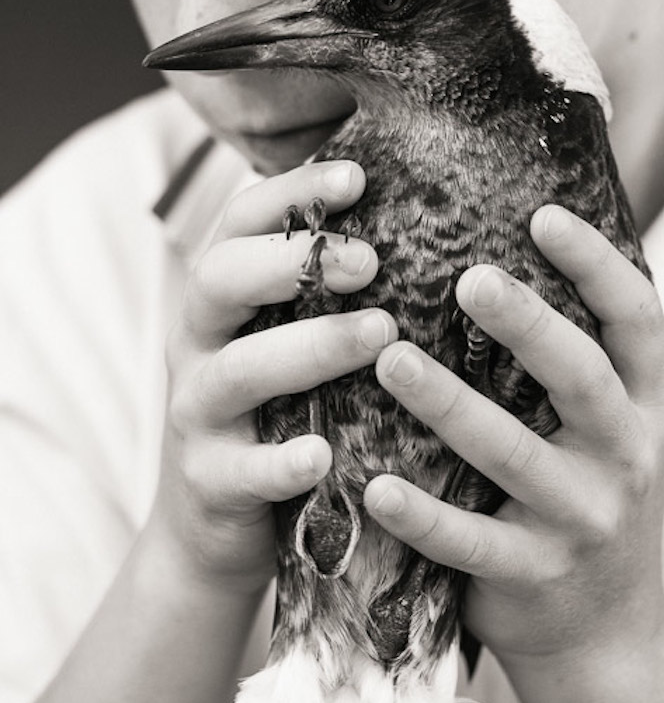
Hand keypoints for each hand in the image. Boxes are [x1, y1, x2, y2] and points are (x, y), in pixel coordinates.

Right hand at [153, 159, 396, 592]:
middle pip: (220, 279)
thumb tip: (425, 220)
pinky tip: (322, 455)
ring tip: (380, 334)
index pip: (240, 222)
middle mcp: (200, 345)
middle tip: (370, 260)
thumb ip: (331, 291)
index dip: (292, 191)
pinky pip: (244, 470)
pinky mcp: (211, 483)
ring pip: (239, 370)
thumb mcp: (290, 341)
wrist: (213, 526)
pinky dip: (280, 462)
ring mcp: (199, 414)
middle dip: (293, 261)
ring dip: (310, 347)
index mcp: (223, 299)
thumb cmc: (277, 412)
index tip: (359, 176)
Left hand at [364, 204, 663, 672]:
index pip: (640, 319)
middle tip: (468, 276)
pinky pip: (470, 541)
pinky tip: (375, 486)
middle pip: (583, 377)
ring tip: (390, 360)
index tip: (544, 215)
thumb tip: (514, 246)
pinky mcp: (533, 574)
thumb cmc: (593, 498)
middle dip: (528, 324)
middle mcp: (629, 457)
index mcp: (651, 405)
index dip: (597, 265)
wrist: (608, 635)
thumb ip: (586, 357)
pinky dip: (422, 515)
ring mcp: (583, 520)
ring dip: (450, 404)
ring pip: (514, 454)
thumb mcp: (619, 428)